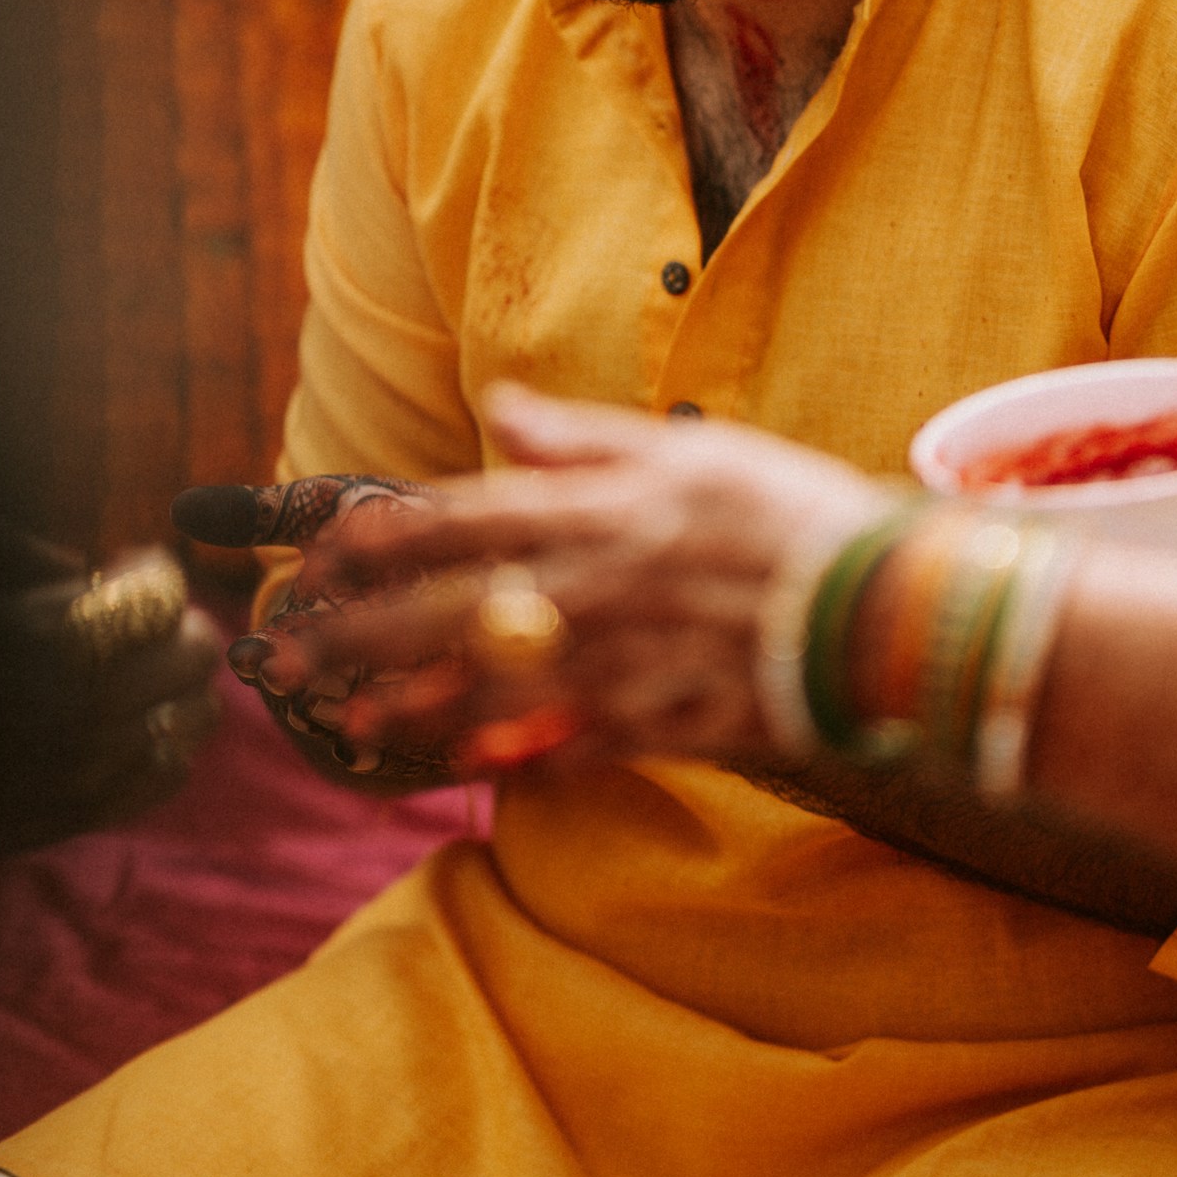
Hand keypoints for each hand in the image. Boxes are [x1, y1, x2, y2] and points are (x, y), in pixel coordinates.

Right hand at [0, 535, 222, 856]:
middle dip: (178, 626)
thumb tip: (90, 563)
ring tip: (154, 679)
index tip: (136, 574)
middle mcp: (84, 699)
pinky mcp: (84, 810)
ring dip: (183, 687)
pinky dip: (170, 745)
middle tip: (152, 629)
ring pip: (196, 712)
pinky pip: (171, 771)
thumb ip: (27, 563)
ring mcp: (90, 762)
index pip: (163, 592)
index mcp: (54, 635)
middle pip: (196, 648)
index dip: (154, 575)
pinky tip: (143, 730)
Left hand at [215, 387, 891, 777]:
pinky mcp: (660, 723)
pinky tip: (466, 769)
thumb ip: (586, 437)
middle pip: (455, 613)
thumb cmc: (793, 512)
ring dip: (414, 709)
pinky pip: (570, 745)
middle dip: (362, 636)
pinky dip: (516, 756)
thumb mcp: (692, 448)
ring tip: (350, 724)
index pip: (467, 520)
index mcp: (605, 511)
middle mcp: (598, 588)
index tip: (321, 554)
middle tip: (288, 658)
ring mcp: (625, 664)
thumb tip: (501, 408)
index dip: (386, 538)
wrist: (888, 605)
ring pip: (496, 692)